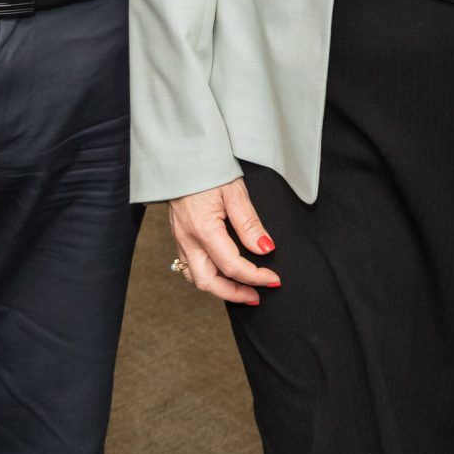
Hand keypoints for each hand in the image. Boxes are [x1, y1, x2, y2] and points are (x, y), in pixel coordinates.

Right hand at [168, 179, 279, 303]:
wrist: (182, 156)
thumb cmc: (209, 169)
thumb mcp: (235, 191)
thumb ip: (249, 223)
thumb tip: (265, 249)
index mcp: (203, 229)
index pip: (232, 266)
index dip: (255, 277)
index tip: (274, 279)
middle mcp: (188, 240)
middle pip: (208, 282)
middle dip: (234, 294)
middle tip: (257, 296)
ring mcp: (180, 240)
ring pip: (196, 278)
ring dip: (220, 288)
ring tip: (243, 290)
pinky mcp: (179, 237)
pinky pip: (190, 267)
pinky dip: (208, 277)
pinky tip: (222, 274)